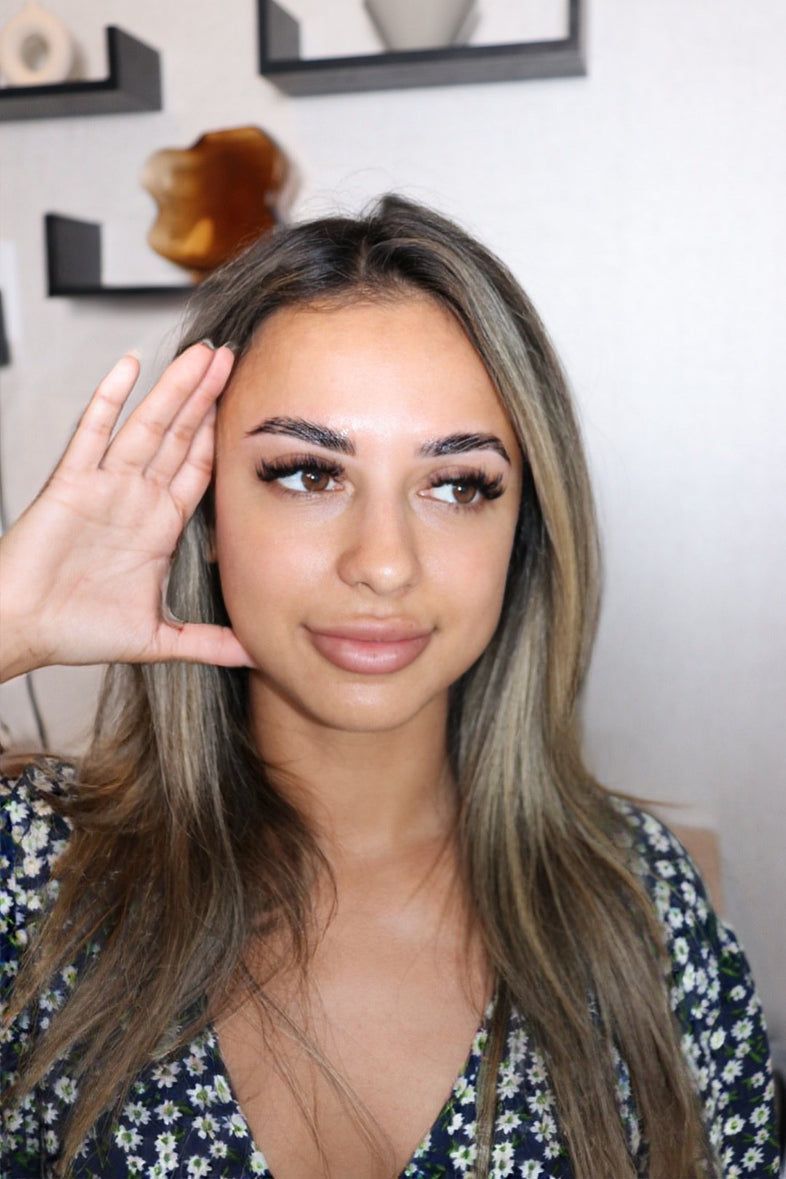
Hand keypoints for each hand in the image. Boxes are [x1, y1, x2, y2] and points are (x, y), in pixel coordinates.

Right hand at [0, 342, 253, 681]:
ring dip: (175, 390)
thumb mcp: (158, 639)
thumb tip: (253, 653)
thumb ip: (207, 642)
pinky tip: (129, 367)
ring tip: (203, 354)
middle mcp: (136, 498)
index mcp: (159, 526)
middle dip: (207, 398)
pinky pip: (92, 433)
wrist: (23, 630)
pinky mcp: (70, 482)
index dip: (224, 438)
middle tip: (234, 357)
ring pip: (147, 426)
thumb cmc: (77, 630)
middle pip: (181, 437)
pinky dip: (110, 399)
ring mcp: (105, 485)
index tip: (252, 406)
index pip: (200, 470)